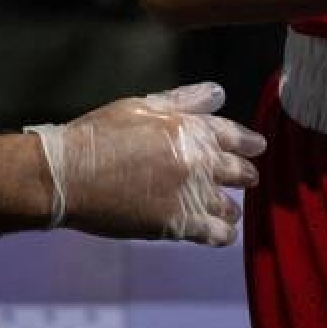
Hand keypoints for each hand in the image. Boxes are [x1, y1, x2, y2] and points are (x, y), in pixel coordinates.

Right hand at [28, 82, 265, 245]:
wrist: (68, 176)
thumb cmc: (99, 135)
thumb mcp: (142, 106)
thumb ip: (185, 100)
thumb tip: (219, 94)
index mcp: (191, 128)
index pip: (235, 135)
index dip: (250, 143)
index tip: (258, 148)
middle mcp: (198, 161)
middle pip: (237, 171)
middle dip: (245, 175)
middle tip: (249, 179)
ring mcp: (189, 195)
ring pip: (229, 205)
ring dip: (232, 207)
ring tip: (232, 211)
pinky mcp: (175, 224)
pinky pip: (213, 233)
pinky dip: (221, 233)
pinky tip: (222, 233)